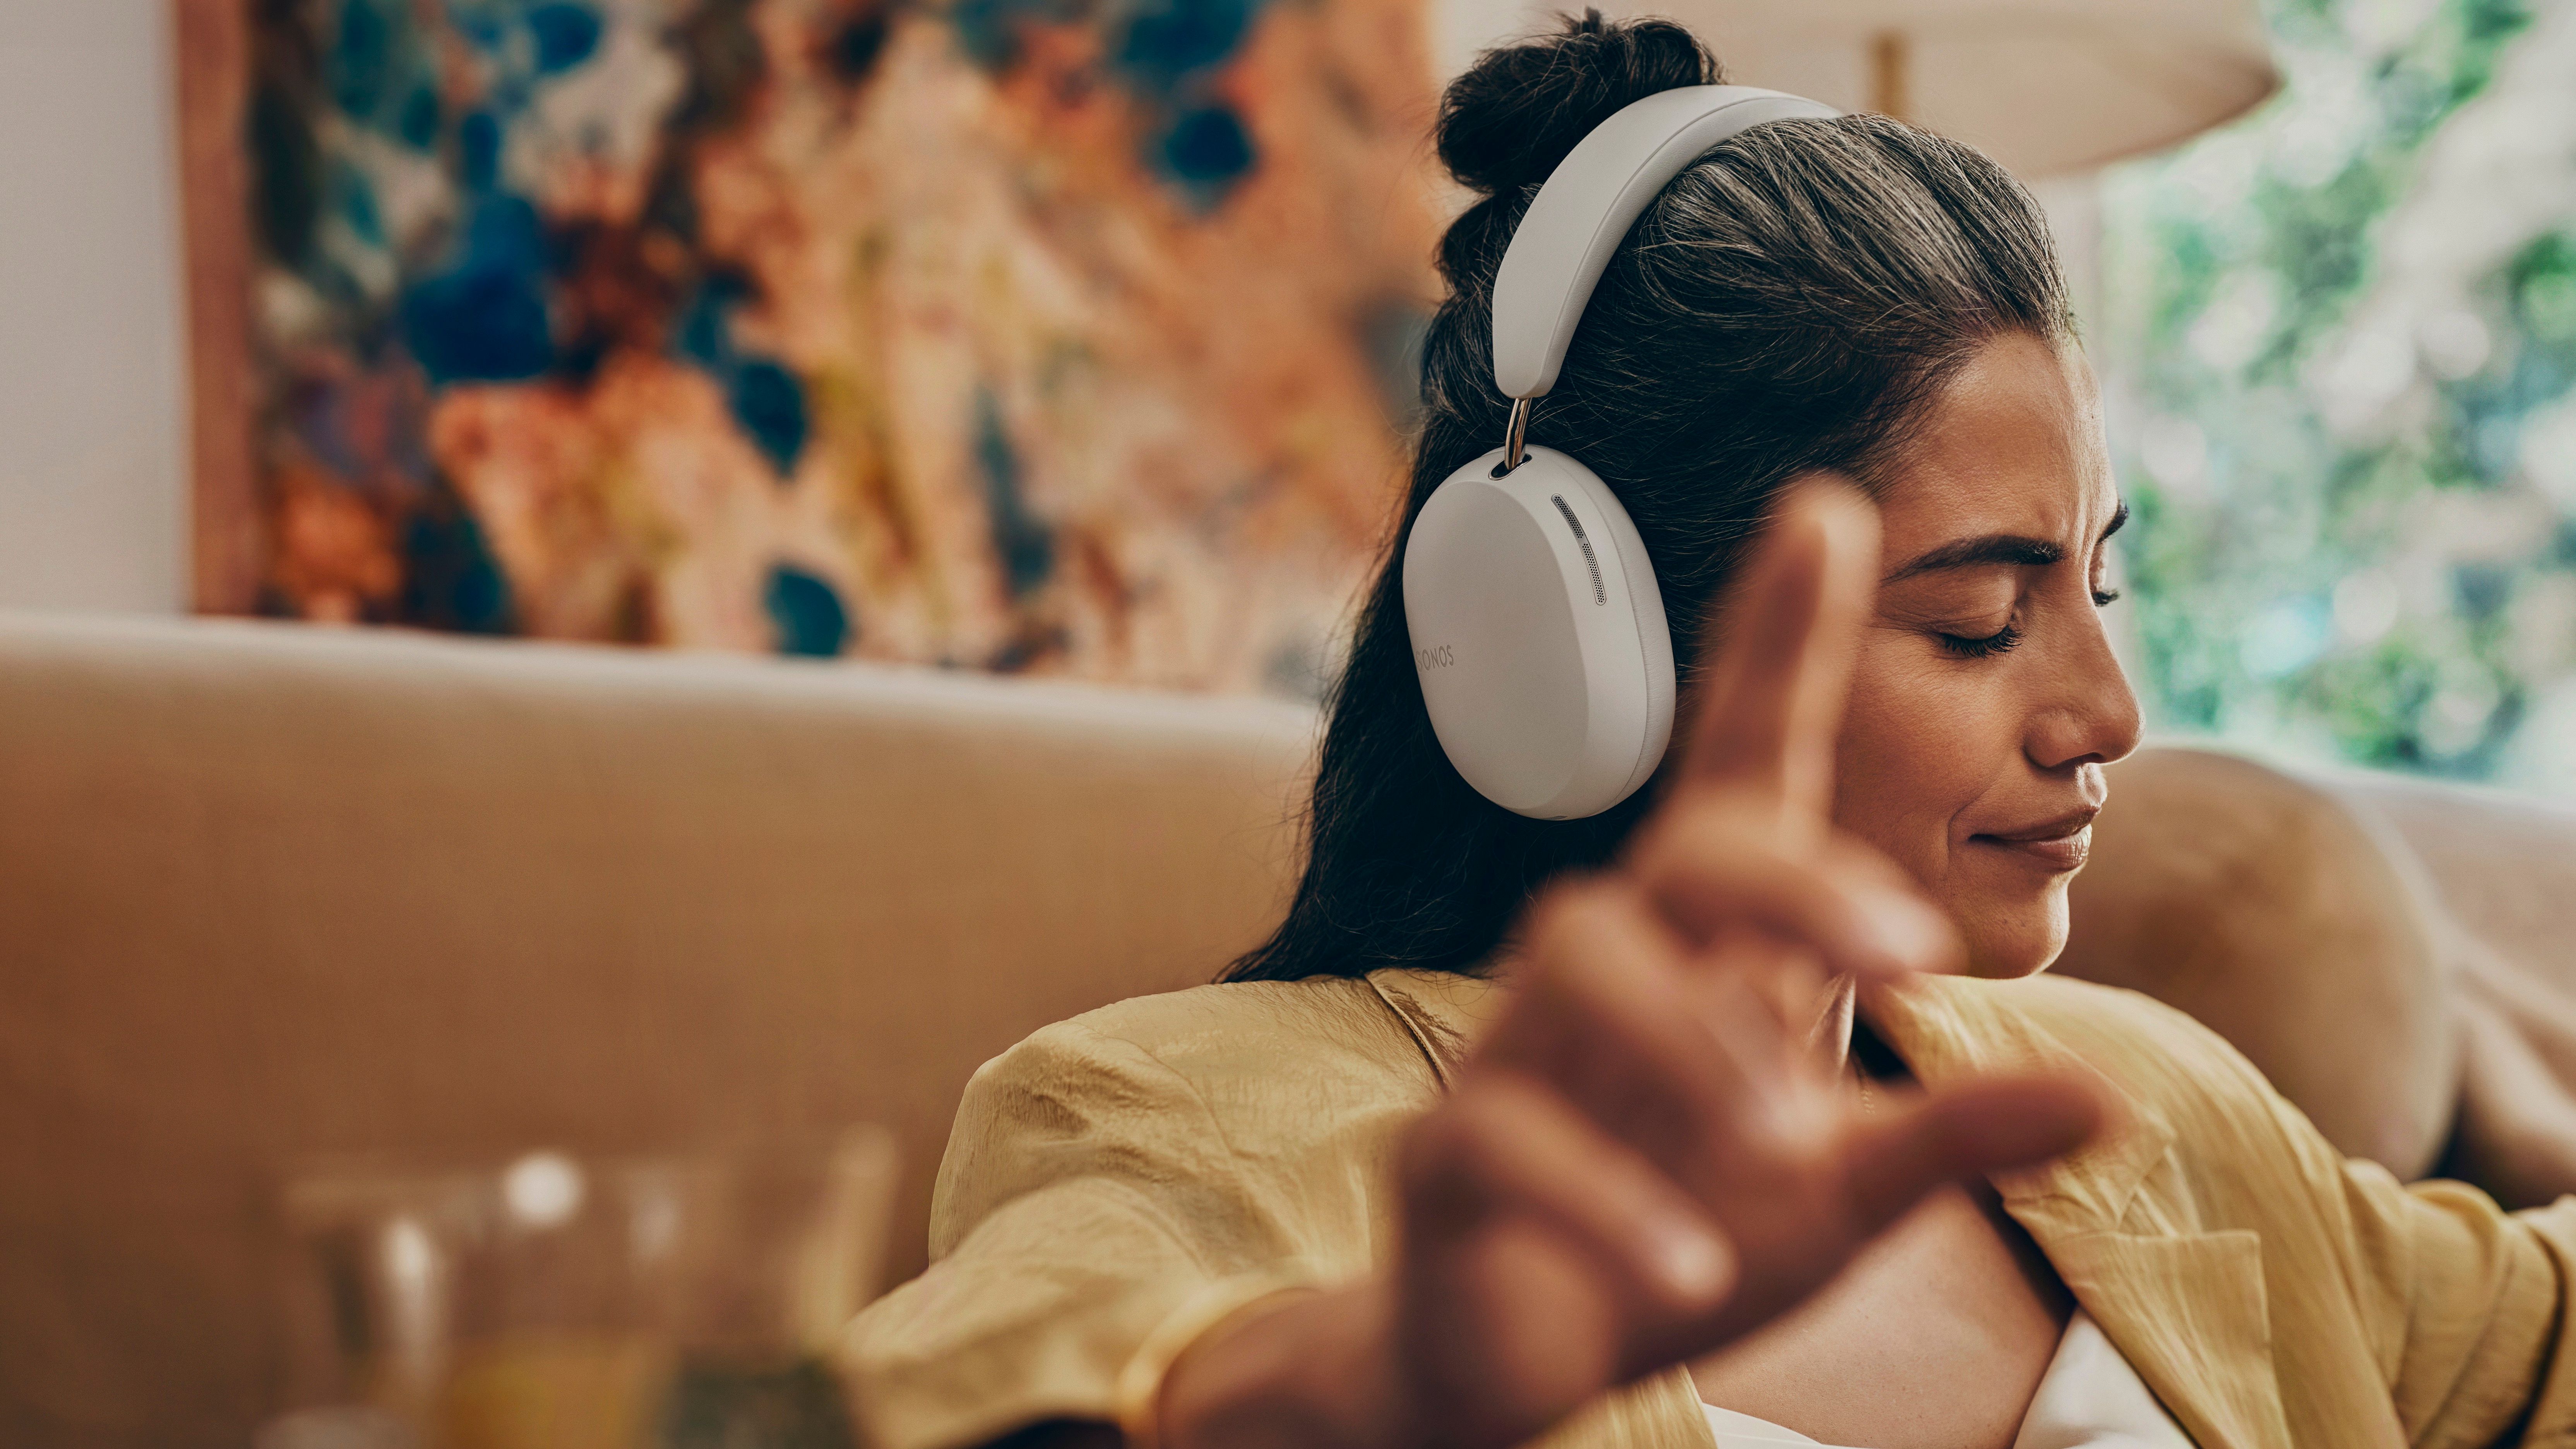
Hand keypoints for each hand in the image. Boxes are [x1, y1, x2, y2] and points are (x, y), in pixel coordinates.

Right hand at [1157, 483, 2101, 1448]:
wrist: (1527, 1355)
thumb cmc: (1692, 1233)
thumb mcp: (1844, 1189)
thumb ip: (1954, 1132)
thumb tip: (2112, 1091)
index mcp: (1709, 957)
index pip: (1740, 768)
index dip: (1776, 642)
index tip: (1826, 508)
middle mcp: (1609, 972)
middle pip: (1680, 850)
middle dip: (1792, 878)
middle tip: (1905, 956)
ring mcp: (1518, 1052)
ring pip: (1573, 956)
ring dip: (1686, 1035)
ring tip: (1775, 1131)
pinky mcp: (1451, 1156)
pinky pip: (1503, 1134)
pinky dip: (1601, 1198)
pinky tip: (1683, 1266)